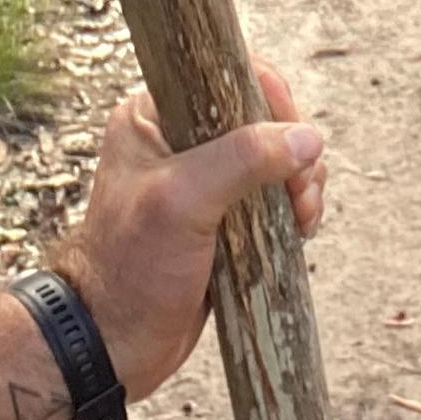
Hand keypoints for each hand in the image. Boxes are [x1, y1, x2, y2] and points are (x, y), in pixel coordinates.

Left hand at [51, 62, 327, 405]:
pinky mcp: (223, 220)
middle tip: (301, 193)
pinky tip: (300, 232)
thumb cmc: (131, 267)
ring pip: (274, 161)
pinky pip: (272, 199)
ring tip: (303, 219)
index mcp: (153, 116)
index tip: (293, 139)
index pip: (227, 77)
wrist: (113, 343)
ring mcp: (203, 182)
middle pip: (261, 119)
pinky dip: (293, 210)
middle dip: (293, 152)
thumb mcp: (183, 200)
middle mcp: (179, 141)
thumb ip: (243, 159)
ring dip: (300, 185)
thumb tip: (307, 140)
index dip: (271, 100)